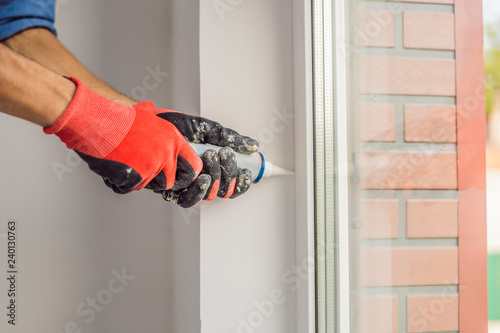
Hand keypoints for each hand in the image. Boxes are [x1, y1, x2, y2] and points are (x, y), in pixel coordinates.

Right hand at [44, 77, 201, 193]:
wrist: (96, 121)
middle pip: (170, 182)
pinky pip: (130, 187)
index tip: (178, 176)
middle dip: (158, 181)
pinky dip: (120, 181)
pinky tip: (114, 164)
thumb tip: (154, 111)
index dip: (187, 174)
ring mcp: (152, 166)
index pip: (194, 165)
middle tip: (142, 172)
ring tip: (124, 161)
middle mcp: (166, 153)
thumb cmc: (117, 117)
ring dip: (136, 178)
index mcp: (173, 138)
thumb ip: (156, 120)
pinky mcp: (137, 176)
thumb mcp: (145, 113)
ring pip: (148, 185)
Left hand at [143, 105, 258, 205]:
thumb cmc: (174, 125)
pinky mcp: (167, 188)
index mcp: (210, 169)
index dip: (241, 183)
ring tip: (210, 158)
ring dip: (214, 180)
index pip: (230, 185)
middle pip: (221, 192)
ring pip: (206, 196)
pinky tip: (201, 176)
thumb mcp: (207, 128)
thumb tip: (253, 145)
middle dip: (228, 174)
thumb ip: (229, 138)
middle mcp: (197, 180)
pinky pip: (185, 198)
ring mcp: (183, 186)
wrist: (147, 122)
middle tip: (223, 153)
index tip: (247, 171)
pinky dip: (197, 189)